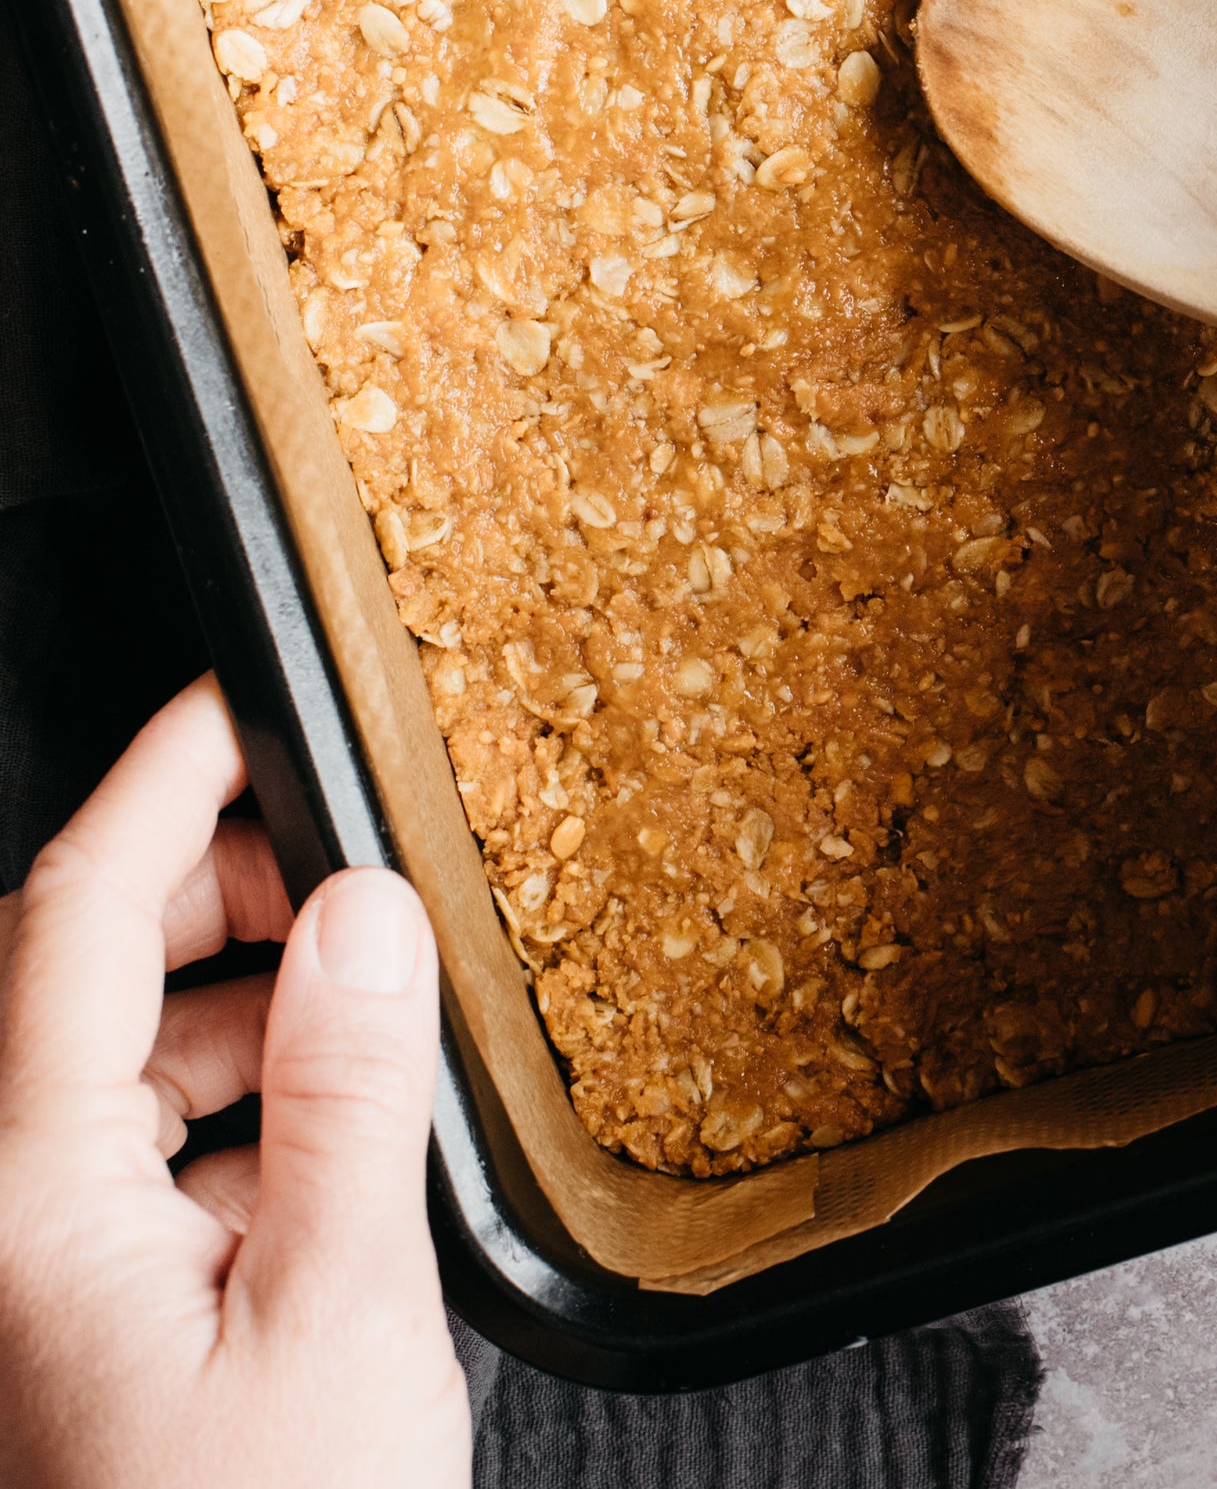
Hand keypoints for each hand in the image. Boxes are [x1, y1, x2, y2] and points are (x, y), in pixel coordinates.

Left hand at [0, 677, 468, 1488]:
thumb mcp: (339, 1310)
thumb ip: (349, 1098)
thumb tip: (362, 908)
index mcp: (33, 1194)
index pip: (70, 918)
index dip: (159, 785)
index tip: (240, 699)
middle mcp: (5, 1220)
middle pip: (67, 982)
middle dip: (207, 893)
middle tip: (345, 856)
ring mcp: (35, 1277)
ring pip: (103, 1072)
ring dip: (233, 1009)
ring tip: (369, 1009)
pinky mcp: (81, 1329)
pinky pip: (134, 1165)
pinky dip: (233, 1115)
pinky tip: (334, 1149)